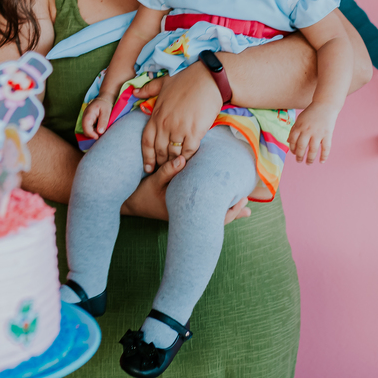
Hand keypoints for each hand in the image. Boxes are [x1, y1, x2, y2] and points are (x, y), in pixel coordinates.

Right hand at [80, 97, 112, 139]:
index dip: (91, 134)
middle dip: (92, 134)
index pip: (86, 127)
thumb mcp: (106, 112)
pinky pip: (89, 128)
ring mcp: (86, 118)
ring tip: (102, 131)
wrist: (105, 98)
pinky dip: (94, 130)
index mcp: (88, 114)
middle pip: (85, 129)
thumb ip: (103, 121)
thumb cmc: (105, 104)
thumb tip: (100, 132)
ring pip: (87, 130)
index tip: (98, 137)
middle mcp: (85, 117)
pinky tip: (100, 129)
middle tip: (101, 135)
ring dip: (93, 132)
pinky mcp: (88, 120)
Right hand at [120, 155, 251, 224]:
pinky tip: (224, 207)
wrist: (129, 205)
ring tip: (244, 209)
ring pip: (210, 220)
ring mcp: (185, 217)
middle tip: (247, 205)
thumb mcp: (153, 181)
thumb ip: (168, 170)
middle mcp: (187, 217)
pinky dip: (215, 211)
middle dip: (232, 212)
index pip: (212, 214)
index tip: (242, 199)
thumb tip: (184, 158)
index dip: (228, 208)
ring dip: (226, 213)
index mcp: (184, 211)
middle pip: (215, 220)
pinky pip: (203, 215)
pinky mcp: (183, 213)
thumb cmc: (142, 193)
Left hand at [133, 63, 222, 170]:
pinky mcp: (195, 131)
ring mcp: (179, 128)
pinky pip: (188, 151)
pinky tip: (188, 161)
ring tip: (176, 168)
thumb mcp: (164, 82)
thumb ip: (148, 89)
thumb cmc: (187, 79)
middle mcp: (165, 124)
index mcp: (156, 114)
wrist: (208, 78)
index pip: (146, 141)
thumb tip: (134, 91)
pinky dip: (187, 158)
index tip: (148, 167)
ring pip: (173, 153)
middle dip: (160, 162)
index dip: (146, 157)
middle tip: (163, 170)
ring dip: (174, 162)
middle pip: (159, 151)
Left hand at [289, 103, 338, 163]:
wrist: (325, 104)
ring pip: (312, 150)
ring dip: (309, 159)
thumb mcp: (300, 119)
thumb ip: (294, 130)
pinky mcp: (327, 134)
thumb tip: (288, 141)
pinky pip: (325, 148)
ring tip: (308, 163)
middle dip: (299, 156)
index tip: (294, 153)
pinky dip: (324, 156)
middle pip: (301, 147)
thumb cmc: (311, 112)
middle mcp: (307, 131)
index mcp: (299, 127)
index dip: (292, 149)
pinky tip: (321, 161)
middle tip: (299, 161)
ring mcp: (318, 133)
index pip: (293, 141)